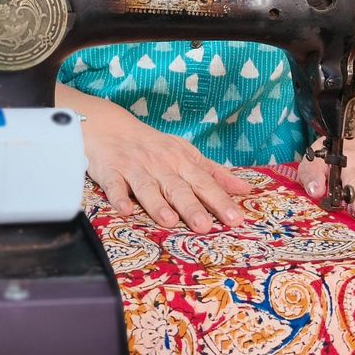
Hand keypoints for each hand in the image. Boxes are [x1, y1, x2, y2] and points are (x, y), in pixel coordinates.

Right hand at [56, 82, 250, 231]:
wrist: (110, 127)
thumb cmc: (154, 147)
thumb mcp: (186, 154)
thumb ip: (214, 173)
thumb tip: (245, 190)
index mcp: (182, 160)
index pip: (204, 182)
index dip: (220, 200)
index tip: (236, 219)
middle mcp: (160, 164)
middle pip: (178, 187)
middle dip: (192, 207)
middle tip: (205, 227)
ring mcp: (134, 168)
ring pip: (147, 188)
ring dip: (158, 204)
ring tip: (169, 221)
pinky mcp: (110, 171)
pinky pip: (114, 185)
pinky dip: (119, 197)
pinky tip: (125, 210)